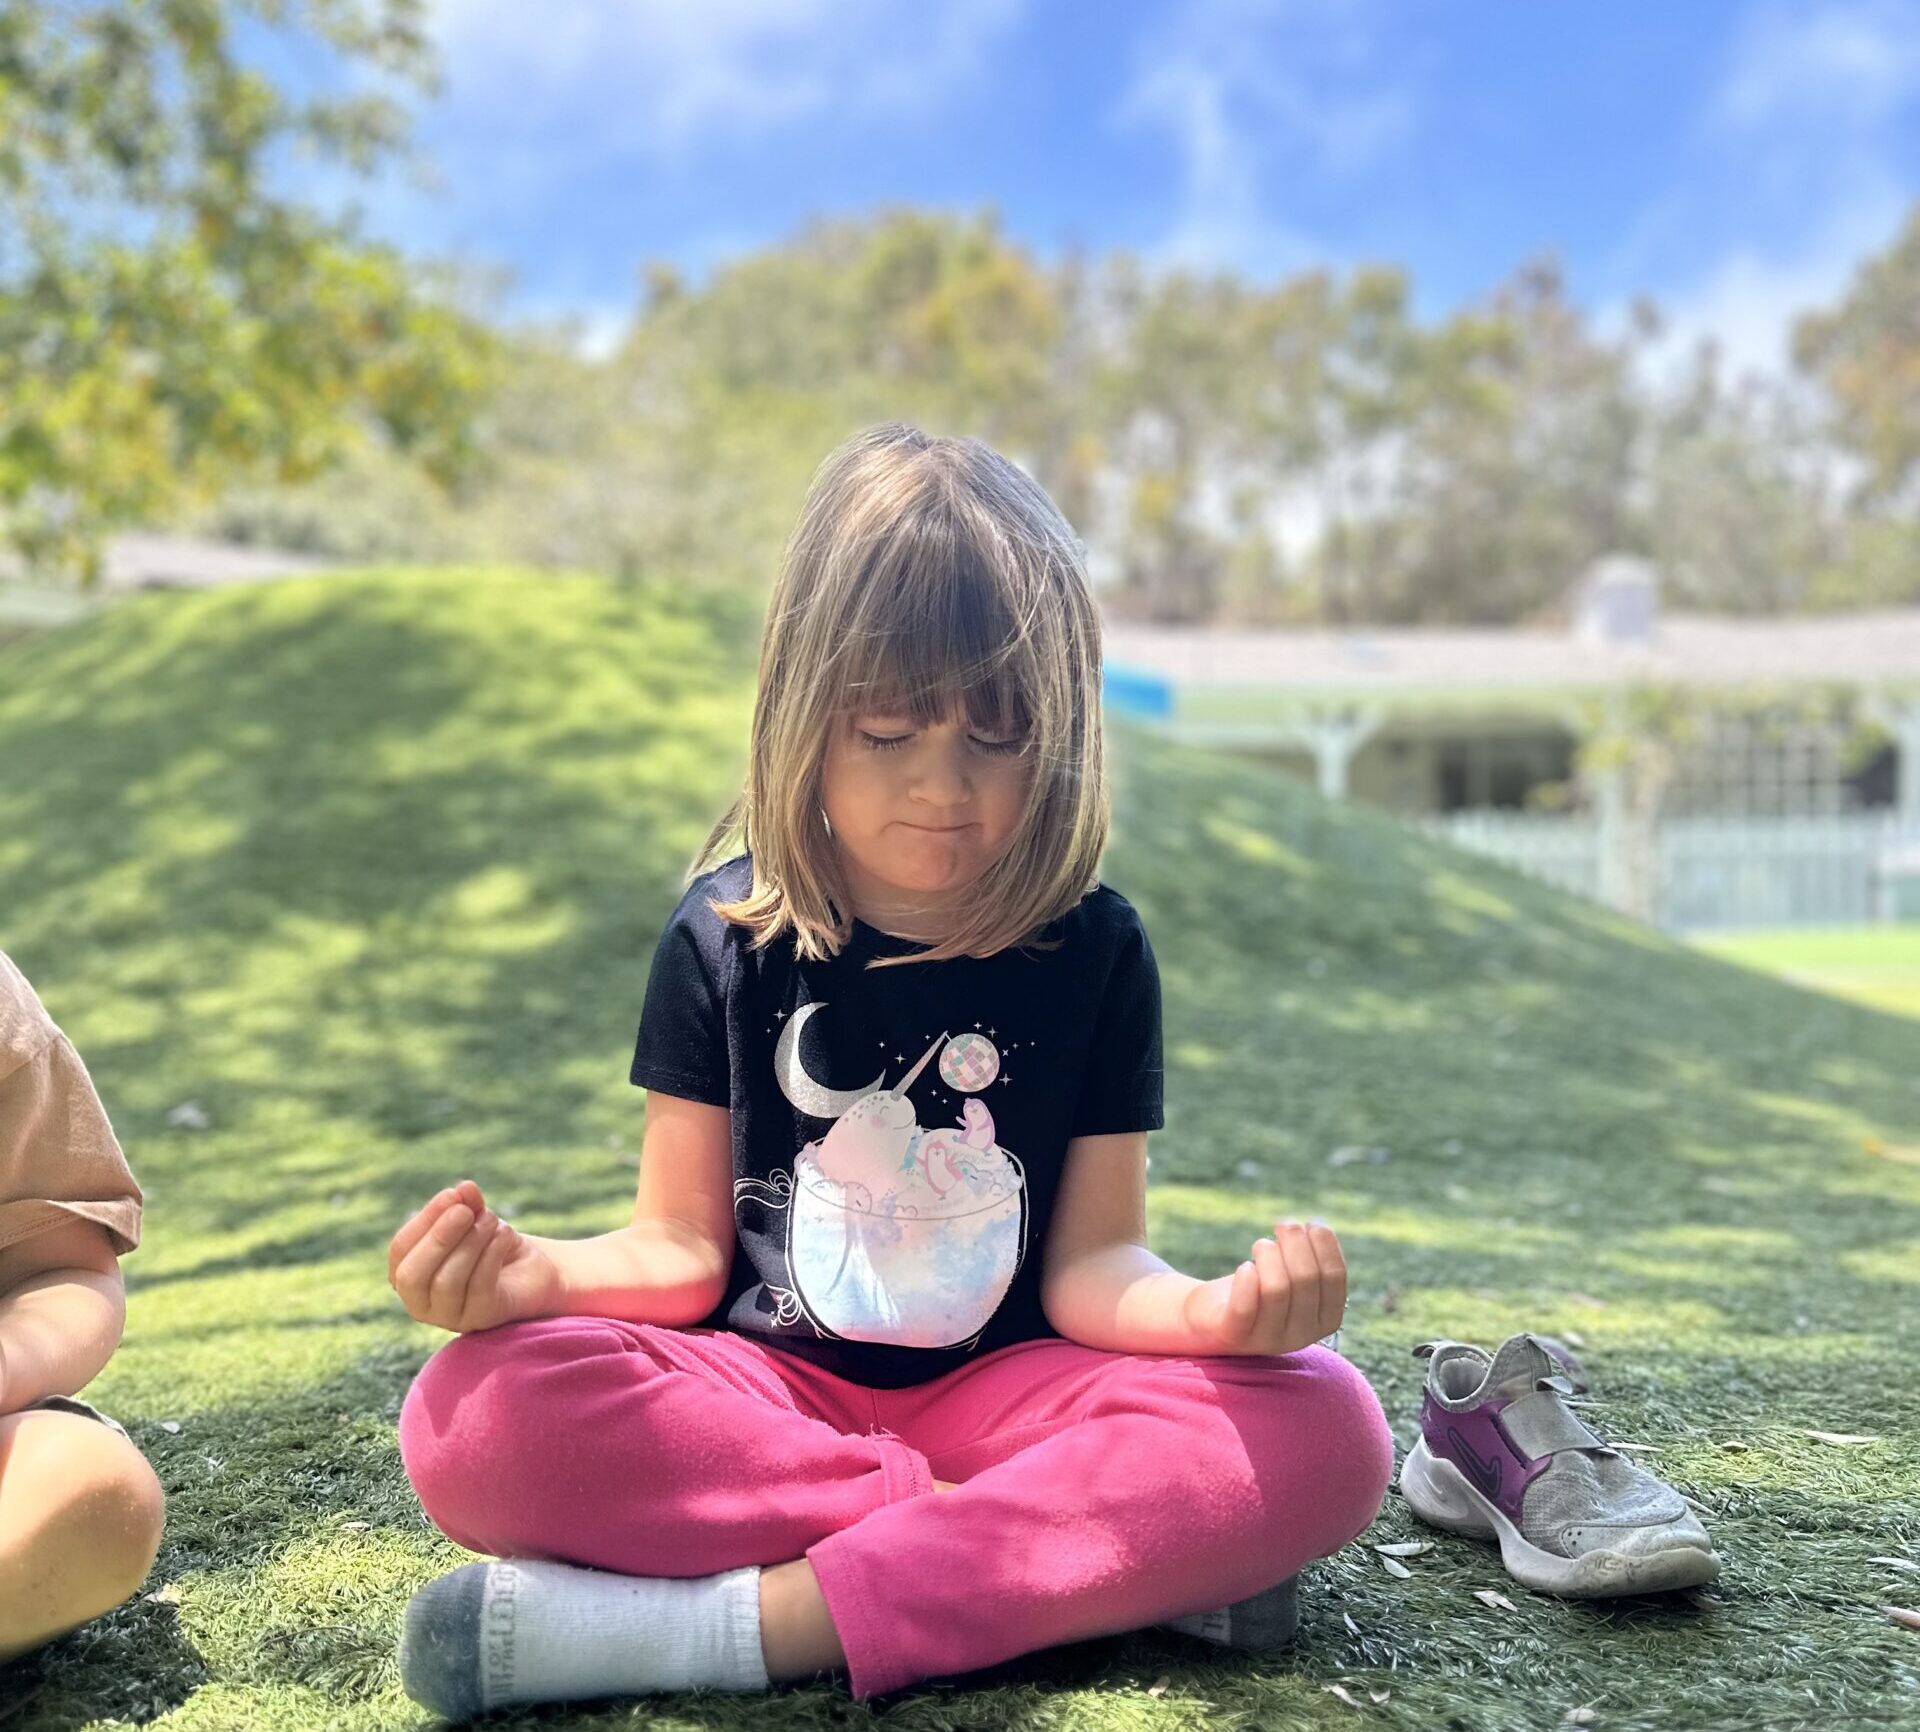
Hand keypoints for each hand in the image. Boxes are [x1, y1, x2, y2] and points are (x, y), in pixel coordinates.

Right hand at [388, 1180, 560, 1333]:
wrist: (533, 1270)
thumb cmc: (492, 1244)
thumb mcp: (476, 1219)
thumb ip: (467, 1204)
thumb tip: (464, 1188)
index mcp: (408, 1275)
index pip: (400, 1250)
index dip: (425, 1219)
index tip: (452, 1195)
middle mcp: (422, 1303)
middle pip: (413, 1275)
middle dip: (438, 1238)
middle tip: (465, 1212)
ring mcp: (450, 1317)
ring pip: (447, 1281)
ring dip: (471, 1242)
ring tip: (492, 1220)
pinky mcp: (482, 1318)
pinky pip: (479, 1286)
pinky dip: (492, 1253)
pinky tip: (505, 1235)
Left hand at [1180, 1219, 1346, 1355]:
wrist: (1213, 1317)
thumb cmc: (1260, 1288)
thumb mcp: (1293, 1277)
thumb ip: (1311, 1260)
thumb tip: (1319, 1229)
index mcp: (1325, 1320)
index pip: (1334, 1277)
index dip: (1325, 1244)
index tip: (1312, 1225)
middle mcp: (1301, 1335)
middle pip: (1306, 1277)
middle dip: (1294, 1242)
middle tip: (1282, 1227)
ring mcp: (1268, 1339)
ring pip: (1276, 1288)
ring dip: (1268, 1254)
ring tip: (1261, 1246)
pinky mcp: (1235, 1336)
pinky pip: (1244, 1308)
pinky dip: (1245, 1280)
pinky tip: (1245, 1267)